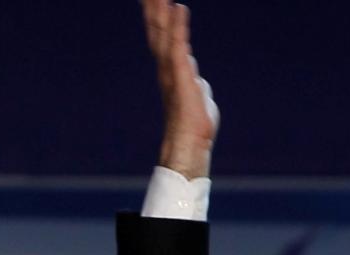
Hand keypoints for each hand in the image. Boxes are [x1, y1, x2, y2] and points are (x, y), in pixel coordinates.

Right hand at [143, 0, 218, 180]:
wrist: (188, 145)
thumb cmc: (194, 127)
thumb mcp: (197, 97)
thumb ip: (194, 83)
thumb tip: (197, 80)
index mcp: (170, 70)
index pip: (162, 38)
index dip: (157, 18)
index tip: (154, 0)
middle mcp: (166, 67)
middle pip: (157, 31)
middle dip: (152, 9)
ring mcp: (172, 71)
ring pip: (164, 34)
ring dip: (160, 11)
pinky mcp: (181, 75)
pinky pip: (180, 44)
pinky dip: (179, 25)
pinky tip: (179, 8)